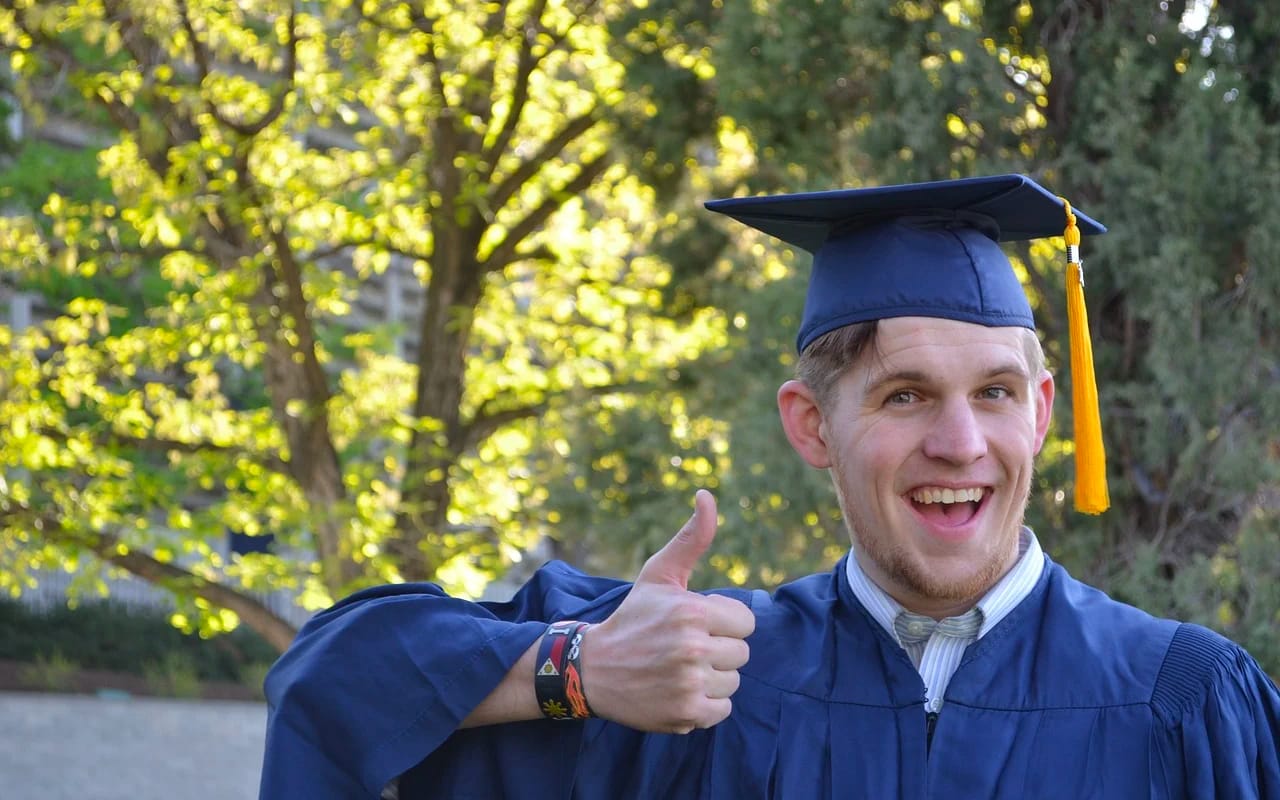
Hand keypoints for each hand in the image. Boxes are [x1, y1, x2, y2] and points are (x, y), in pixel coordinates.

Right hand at [580, 490, 755, 732]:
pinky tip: (678, 691)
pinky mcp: (687, 713)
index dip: (724, 623)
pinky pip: (723, 709)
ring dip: (711, 678)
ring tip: (678, 670)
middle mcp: (693, 648)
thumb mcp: (659, 574)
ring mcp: (689, 683)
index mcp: (692, 611)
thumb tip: (707, 495)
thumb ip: (692, 538)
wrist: (592, 669)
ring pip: (733, 682)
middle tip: (682, 649)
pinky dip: (705, 705)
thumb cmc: (633, 617)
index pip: (746, 623)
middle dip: (717, 650)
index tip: (696, 625)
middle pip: (741, 653)